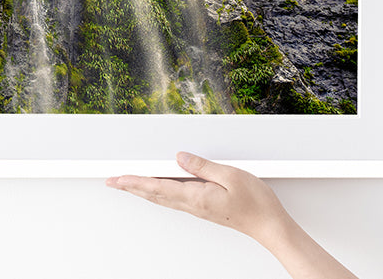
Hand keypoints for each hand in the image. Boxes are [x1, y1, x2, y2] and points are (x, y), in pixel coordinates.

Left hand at [106, 152, 288, 244]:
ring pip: (162, 198)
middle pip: (154, 195)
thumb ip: (203, 166)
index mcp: (195, 196)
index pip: (157, 187)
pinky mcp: (203, 208)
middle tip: (113, 181)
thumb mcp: (230, 175)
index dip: (135, 182)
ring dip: (141, 191)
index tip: (118, 178)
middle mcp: (192, 205)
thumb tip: (180, 157)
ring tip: (127, 184)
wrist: (269, 225)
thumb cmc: (255, 202)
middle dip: (131, 187)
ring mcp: (197, 208)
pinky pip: (173, 200)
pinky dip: (157, 193)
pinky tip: (156, 190)